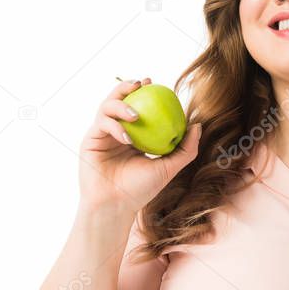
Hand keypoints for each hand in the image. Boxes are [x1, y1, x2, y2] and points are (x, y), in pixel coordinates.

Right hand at [78, 77, 201, 213]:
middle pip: (119, 99)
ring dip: (121, 105)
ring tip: (136, 115)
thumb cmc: (141, 190)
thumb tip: (197, 125)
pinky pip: (102, 124)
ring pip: (107, 106)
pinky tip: (127, 137)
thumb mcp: (168, 168)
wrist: (115, 205)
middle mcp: (116, 131)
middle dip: (127, 86)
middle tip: (141, 83)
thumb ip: (185, 149)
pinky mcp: (91, 139)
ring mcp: (102, 134)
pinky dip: (115, 127)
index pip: (139, 106)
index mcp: (134, 135)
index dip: (146, 92)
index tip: (158, 84)